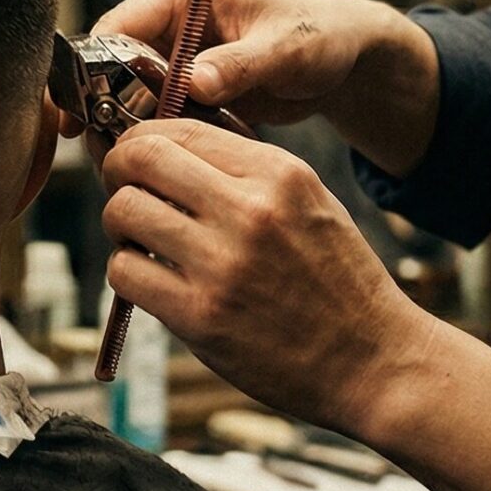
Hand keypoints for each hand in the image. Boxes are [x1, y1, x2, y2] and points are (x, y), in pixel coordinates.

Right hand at [92, 0, 411, 128]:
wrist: (349, 59)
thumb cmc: (323, 35)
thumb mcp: (286, 48)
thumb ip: (240, 65)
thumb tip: (194, 82)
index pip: (121, 23)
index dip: (94, 66)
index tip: (83, 108)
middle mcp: (174, 16)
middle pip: (115, 59)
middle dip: (103, 100)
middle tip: (98, 144)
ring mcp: (179, 51)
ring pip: (129, 87)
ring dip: (124, 120)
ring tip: (120, 159)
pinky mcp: (189, 82)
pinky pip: (155, 107)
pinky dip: (151, 131)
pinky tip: (151, 159)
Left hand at [100, 118, 433, 437]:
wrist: (374, 363)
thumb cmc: (338, 283)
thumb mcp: (310, 203)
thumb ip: (246, 171)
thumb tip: (170, 145)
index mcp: (279, 173)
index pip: (179, 128)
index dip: (142, 139)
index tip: (134, 159)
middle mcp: (250, 210)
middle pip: (141, 158)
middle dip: (116, 169)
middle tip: (121, 190)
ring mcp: (223, 263)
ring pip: (123, 212)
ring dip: (119, 225)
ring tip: (139, 241)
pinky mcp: (200, 316)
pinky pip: (126, 272)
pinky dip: (127, 272)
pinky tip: (151, 279)